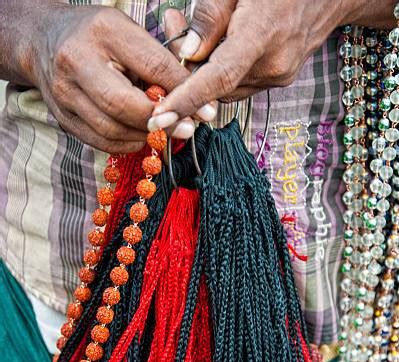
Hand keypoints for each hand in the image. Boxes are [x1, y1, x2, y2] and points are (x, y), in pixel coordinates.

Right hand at [9, 2, 193, 151]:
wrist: (43, 41)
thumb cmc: (97, 36)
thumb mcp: (130, 33)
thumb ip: (161, 61)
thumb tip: (196, 99)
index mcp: (103, 31)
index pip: (152, 66)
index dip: (183, 92)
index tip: (206, 111)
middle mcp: (77, 61)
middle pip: (125, 105)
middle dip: (161, 121)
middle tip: (185, 127)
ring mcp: (65, 93)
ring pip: (113, 129)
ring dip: (145, 136)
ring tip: (162, 129)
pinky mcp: (63, 118)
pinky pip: (102, 142)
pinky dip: (127, 143)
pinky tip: (139, 135)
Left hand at [153, 0, 396, 121]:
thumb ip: (210, 16)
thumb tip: (186, 53)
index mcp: (263, 33)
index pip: (218, 76)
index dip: (186, 99)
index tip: (161, 118)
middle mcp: (273, 64)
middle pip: (215, 84)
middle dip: (187, 67)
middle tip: (170, 23)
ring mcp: (278, 76)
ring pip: (225, 86)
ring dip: (204, 68)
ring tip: (197, 29)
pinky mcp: (279, 79)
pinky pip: (239, 82)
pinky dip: (223, 71)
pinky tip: (220, 44)